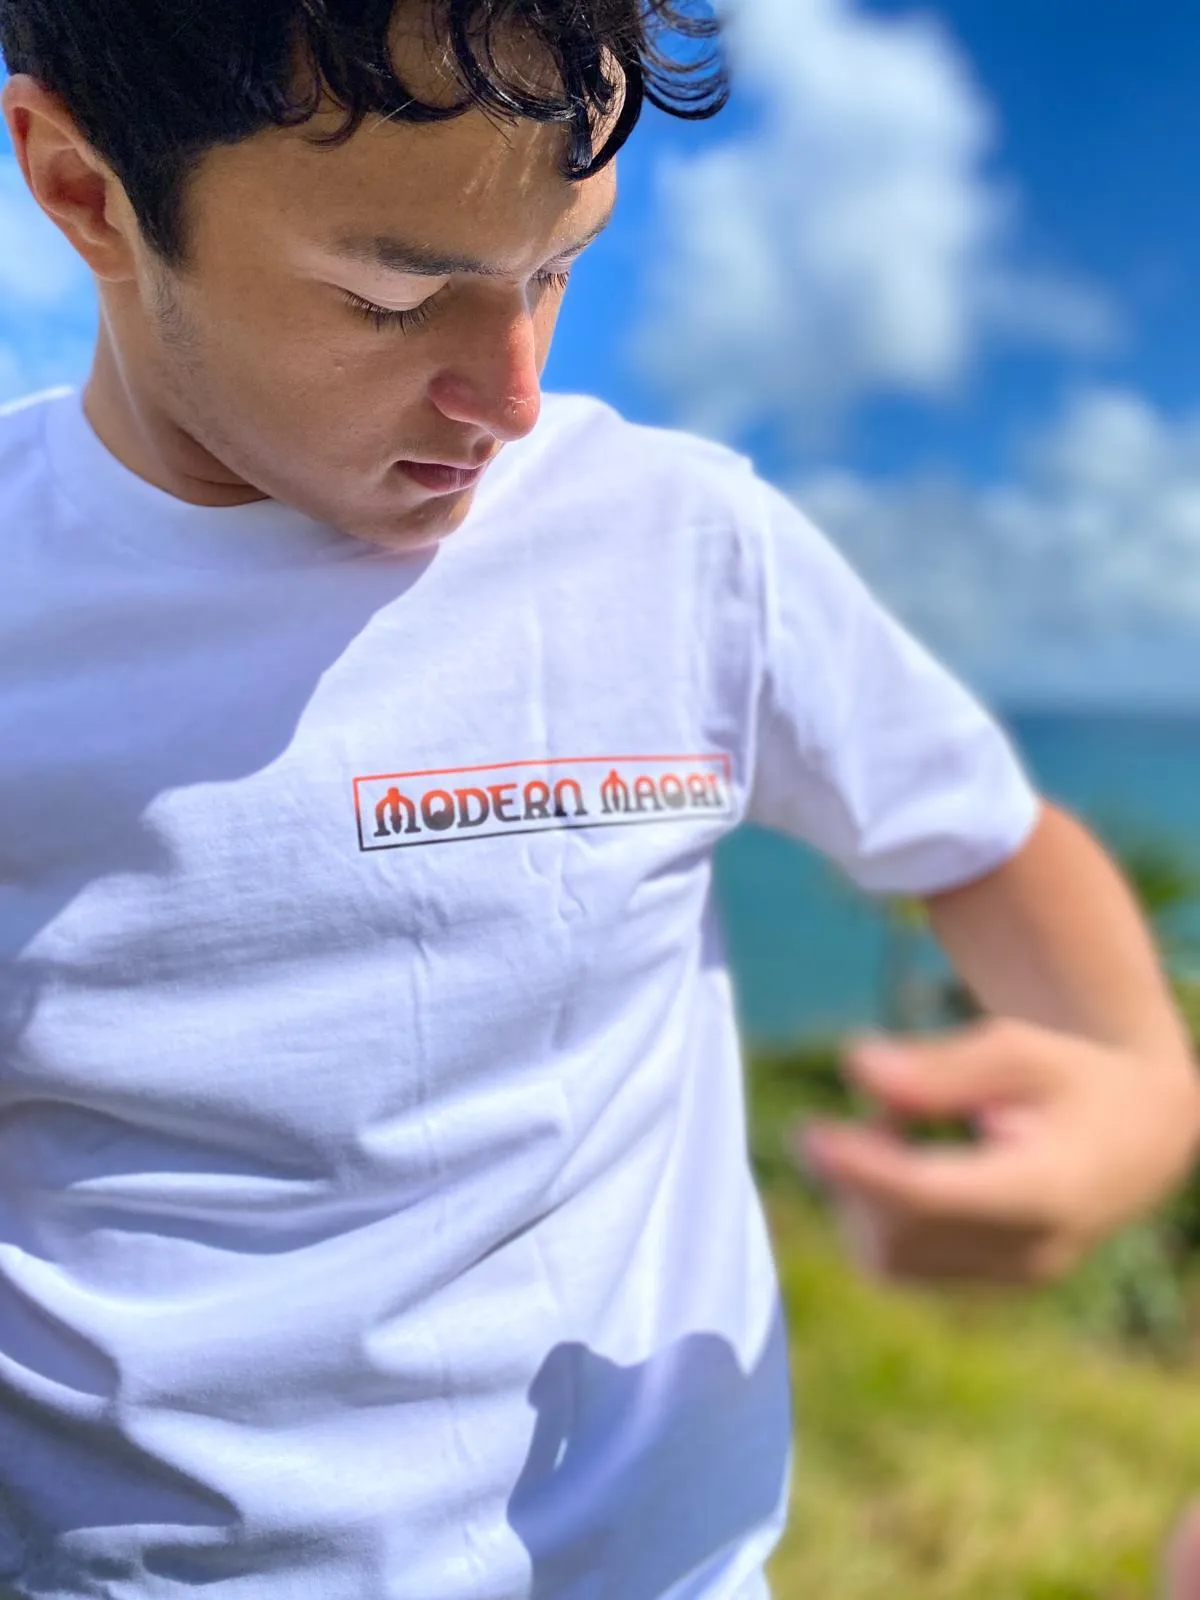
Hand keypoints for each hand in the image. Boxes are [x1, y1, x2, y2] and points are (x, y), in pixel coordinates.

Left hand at [792, 1017, 1199, 1284]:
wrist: (1136, 1138)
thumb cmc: (1073, 1078)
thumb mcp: (1021, 1049)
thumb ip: (940, 1065)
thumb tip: (857, 1069)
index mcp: (1051, 1189)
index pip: (937, 1196)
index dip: (865, 1169)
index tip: (809, 1134)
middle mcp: (1032, 1251)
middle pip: (903, 1230)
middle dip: (859, 1169)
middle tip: (875, 1102)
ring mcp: (1007, 1276)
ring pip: (890, 1256)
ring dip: (861, 1190)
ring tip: (897, 1123)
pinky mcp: (982, 1281)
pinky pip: (900, 1261)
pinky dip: (876, 1210)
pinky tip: (903, 1157)